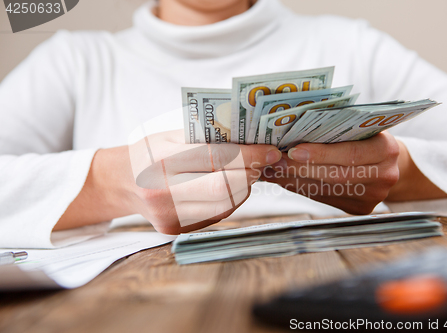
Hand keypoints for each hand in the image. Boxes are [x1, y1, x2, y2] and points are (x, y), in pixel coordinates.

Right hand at [55, 130, 281, 233]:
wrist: (121, 182)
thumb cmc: (150, 152)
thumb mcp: (172, 136)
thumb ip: (207, 138)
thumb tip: (251, 141)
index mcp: (162, 160)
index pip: (217, 158)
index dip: (249, 155)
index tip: (269, 151)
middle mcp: (163, 191)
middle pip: (225, 187)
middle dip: (251, 173)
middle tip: (263, 161)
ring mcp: (169, 214)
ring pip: (225, 205)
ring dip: (244, 187)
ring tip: (247, 172)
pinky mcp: (175, 228)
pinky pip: (216, 215)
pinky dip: (231, 200)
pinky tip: (231, 187)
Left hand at [261, 132, 399, 214]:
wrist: (389, 162)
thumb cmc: (368, 137)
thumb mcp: (360, 127)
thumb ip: (336, 129)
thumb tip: (293, 131)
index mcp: (387, 149)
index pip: (351, 152)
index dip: (322, 153)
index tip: (294, 150)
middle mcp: (385, 175)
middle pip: (336, 175)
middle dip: (302, 168)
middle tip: (276, 161)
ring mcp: (374, 195)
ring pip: (327, 189)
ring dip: (296, 180)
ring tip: (275, 170)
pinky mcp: (361, 208)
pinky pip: (326, 198)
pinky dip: (303, 188)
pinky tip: (286, 180)